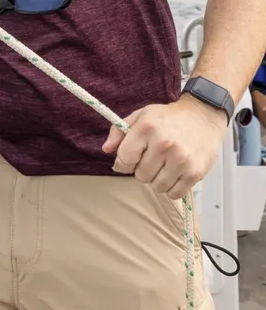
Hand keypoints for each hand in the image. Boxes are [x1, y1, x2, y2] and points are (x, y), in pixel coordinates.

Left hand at [101, 95, 227, 196]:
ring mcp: (181, 159)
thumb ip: (119, 131)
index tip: (131, 160)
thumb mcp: (142, 115)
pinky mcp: (195, 172)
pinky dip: (172, 188)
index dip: (124, 163)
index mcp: (147, 129)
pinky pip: (174, 194)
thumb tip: (106, 149)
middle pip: (140, 176)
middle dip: (143, 170)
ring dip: (158, 180)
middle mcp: (163, 144)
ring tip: (165, 166)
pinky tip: (175, 174)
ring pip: (157, 187)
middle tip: (154, 159)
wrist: (203, 115)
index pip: (124, 160)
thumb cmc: (170, 117)